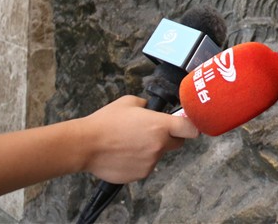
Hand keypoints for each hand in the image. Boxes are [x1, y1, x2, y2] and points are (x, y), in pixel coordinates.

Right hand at [78, 95, 198, 182]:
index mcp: (160, 126)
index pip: (190, 129)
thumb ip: (147, 106)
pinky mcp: (140, 174)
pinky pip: (145, 166)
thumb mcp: (130, 102)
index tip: (189, 125)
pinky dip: (139, 162)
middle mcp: (159, 145)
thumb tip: (151, 110)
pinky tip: (124, 154)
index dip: (191, 127)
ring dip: (151, 150)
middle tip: (153, 133)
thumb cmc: (106, 121)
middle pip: (178, 143)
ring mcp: (150, 162)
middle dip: (170, 137)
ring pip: (158, 155)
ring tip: (130, 143)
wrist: (86, 145)